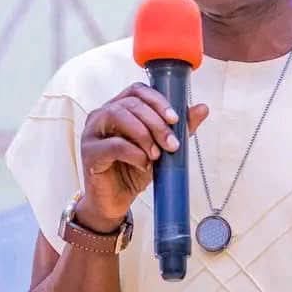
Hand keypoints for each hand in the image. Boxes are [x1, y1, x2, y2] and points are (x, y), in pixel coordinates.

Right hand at [78, 82, 208, 230]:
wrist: (116, 200)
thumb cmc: (135, 169)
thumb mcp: (162, 147)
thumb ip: (180, 128)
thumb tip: (203, 108)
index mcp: (118, 107)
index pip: (137, 91)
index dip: (158, 101)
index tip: (175, 119)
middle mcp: (101, 115)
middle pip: (130, 103)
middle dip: (156, 123)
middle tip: (172, 144)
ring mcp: (92, 132)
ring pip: (118, 116)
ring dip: (144, 134)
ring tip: (157, 154)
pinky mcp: (89, 152)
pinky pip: (113, 145)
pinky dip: (134, 153)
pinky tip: (144, 164)